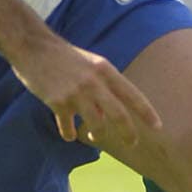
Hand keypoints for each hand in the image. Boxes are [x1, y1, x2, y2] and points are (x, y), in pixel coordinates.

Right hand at [12, 34, 161, 146]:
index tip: (158, 127)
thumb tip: (109, 113)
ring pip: (96, 125)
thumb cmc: (64, 57)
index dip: (147, 112)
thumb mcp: (90, 64)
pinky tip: (69, 134)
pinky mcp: (58, 102)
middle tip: (132, 144)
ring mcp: (76, 93)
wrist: (33, 48)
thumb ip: (102, 86)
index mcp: (105, 70)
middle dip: (128, 134)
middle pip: (119, 115)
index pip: (132, 94)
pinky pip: (68, 127)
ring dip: (97, 136)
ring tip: (93, 137)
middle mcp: (94, 82)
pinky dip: (70, 134)